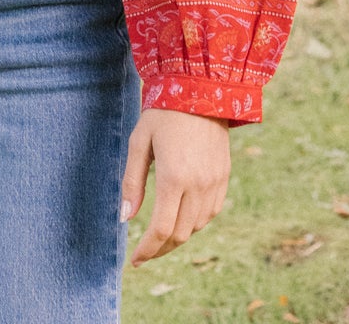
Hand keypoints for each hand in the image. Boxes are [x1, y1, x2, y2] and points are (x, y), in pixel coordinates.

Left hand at [121, 106, 230, 264]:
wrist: (200, 88)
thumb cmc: (163, 113)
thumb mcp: (139, 142)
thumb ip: (132, 182)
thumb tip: (125, 218)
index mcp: (174, 178)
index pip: (162, 230)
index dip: (147, 250)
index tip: (135, 260)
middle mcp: (198, 185)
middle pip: (180, 235)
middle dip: (160, 249)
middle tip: (145, 251)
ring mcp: (215, 183)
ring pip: (196, 227)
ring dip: (177, 236)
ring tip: (160, 234)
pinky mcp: (224, 177)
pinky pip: (211, 212)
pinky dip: (194, 222)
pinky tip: (181, 217)